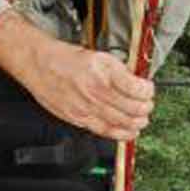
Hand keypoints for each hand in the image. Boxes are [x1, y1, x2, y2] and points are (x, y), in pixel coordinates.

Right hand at [0, 11, 154, 141]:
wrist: (40, 65)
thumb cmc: (66, 59)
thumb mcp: (99, 56)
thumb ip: (119, 71)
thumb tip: (138, 82)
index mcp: (105, 72)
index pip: (138, 89)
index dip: (148, 91)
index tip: (148, 89)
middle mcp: (97, 91)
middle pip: (134, 109)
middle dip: (146, 108)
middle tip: (147, 105)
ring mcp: (88, 107)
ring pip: (124, 123)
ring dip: (138, 122)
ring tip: (141, 118)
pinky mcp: (79, 118)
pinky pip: (107, 132)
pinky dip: (123, 134)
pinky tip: (130, 131)